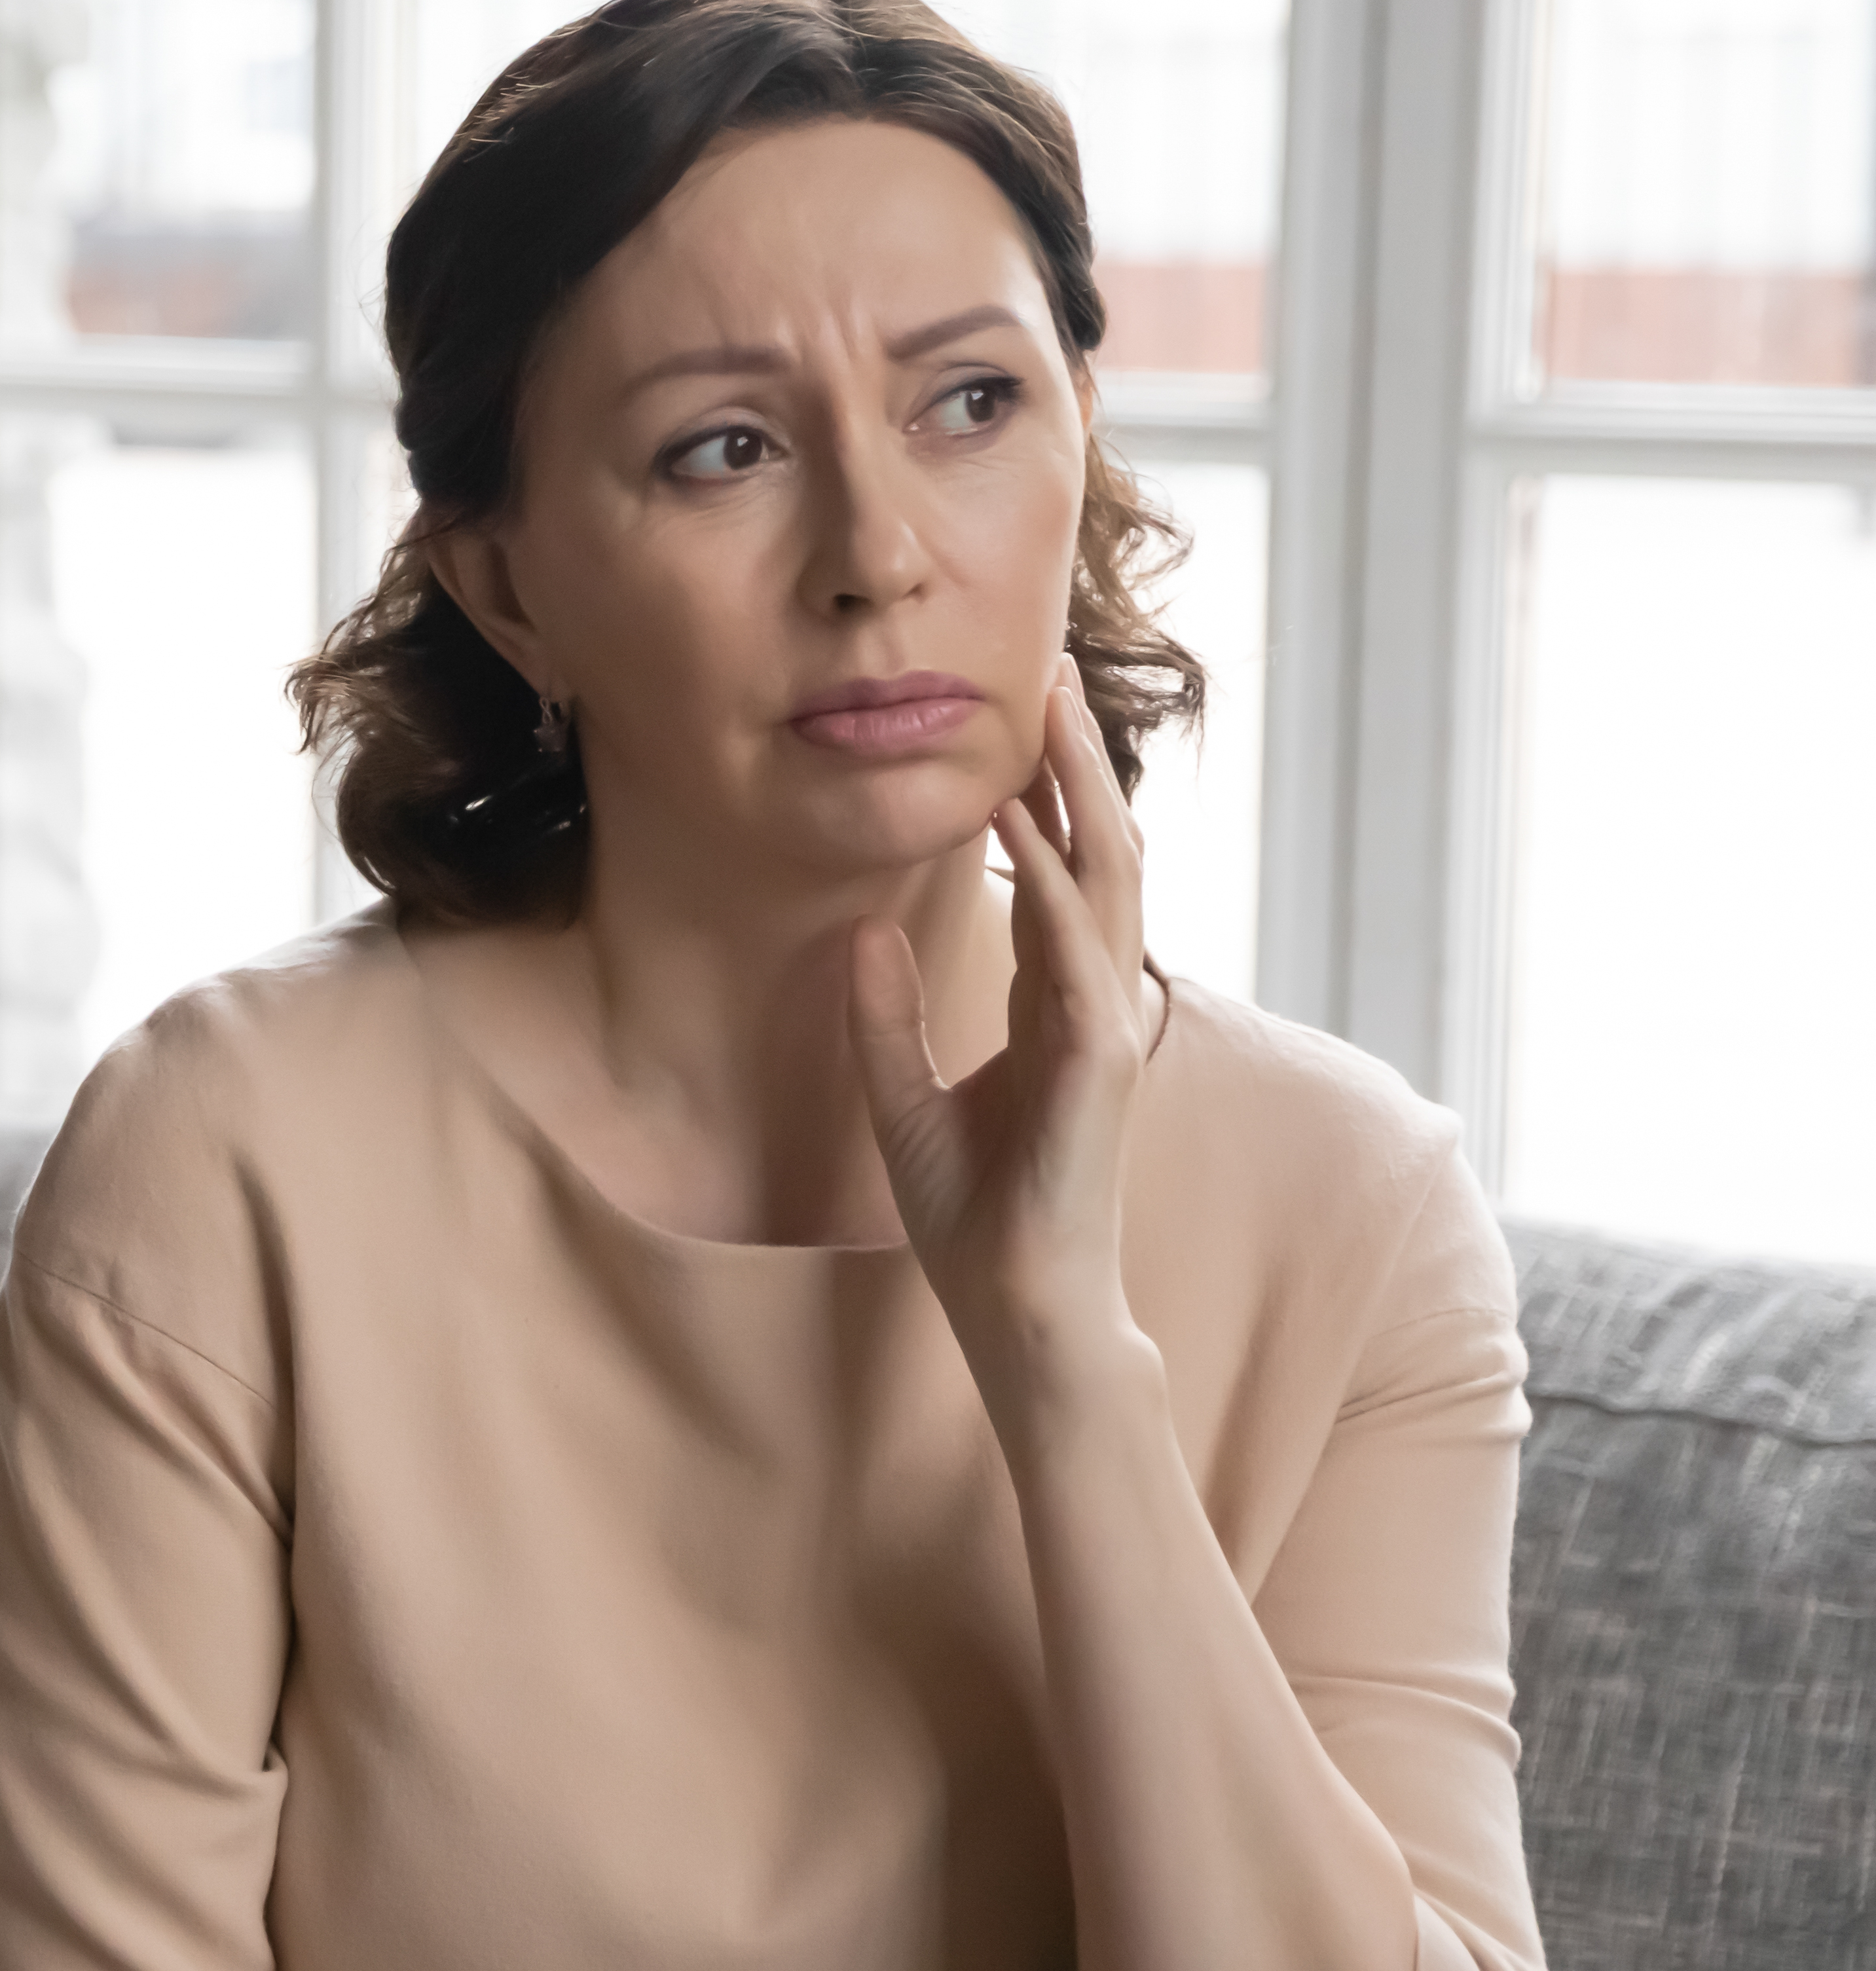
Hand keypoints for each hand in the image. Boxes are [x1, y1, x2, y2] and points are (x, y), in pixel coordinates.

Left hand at [847, 659, 1160, 1394]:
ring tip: (1051, 714)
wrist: (1012, 1298)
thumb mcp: (900, 1097)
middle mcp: (1094, 1001)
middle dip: (1078, 762)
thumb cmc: (976, 1212)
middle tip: (1054, 672)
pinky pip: (1079, 953)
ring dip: (1080, 793)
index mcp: (1057, 1004)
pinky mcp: (1099, 1062)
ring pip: (1109, 881)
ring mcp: (1106, 1026)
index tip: (1021, 721)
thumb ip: (885, 1015)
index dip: (1046, 796)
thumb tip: (861, 932)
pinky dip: (1055, 884)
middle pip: (1100, 854)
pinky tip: (1021, 825)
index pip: (1062, 874)